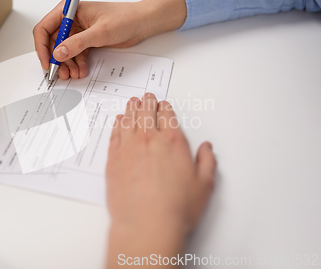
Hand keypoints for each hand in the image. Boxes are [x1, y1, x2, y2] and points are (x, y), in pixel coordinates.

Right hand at [33, 0, 186, 80]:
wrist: (142, 23)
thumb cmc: (124, 18)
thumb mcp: (100, 32)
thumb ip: (78, 43)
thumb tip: (58, 53)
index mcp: (68, 10)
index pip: (44, 28)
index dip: (42, 47)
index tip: (47, 62)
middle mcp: (70, 20)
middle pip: (52, 42)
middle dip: (56, 60)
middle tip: (61, 74)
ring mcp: (77, 31)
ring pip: (64, 51)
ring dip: (67, 64)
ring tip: (74, 75)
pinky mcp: (86, 40)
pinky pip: (75, 54)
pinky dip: (76, 64)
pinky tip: (81, 71)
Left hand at [106, 93, 215, 267]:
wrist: (146, 224)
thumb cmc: (175, 208)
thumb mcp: (204, 185)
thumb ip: (206, 162)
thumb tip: (207, 148)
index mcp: (172, 142)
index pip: (167, 116)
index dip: (165, 108)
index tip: (163, 104)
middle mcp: (149, 140)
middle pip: (146, 113)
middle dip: (147, 103)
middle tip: (146, 96)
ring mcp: (128, 148)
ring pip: (128, 121)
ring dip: (131, 109)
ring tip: (132, 103)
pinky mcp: (113, 160)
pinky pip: (114, 135)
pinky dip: (117, 125)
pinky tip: (118, 121)